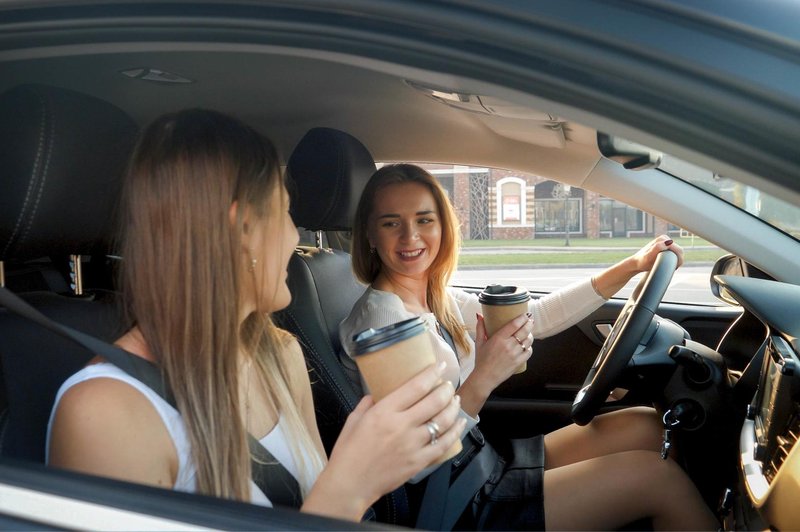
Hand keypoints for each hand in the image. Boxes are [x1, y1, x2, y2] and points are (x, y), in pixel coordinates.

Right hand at [308, 362, 464, 519]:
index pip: (416, 387)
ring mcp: (413, 445)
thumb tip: (377, 394)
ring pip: (442, 421)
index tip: (439, 366)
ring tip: (455, 400)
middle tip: (448, 385)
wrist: (350, 484)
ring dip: (453, 408)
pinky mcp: (419, 461)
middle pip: (434, 402)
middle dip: (445, 390)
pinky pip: (443, 445)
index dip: (431, 374)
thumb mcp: (353, 420)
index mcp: (384, 412)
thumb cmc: (348, 452)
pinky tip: (460, 424)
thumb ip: (367, 403)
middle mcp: (402, 425)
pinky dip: (455, 432)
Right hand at [471, 312, 532, 393]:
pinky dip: (529, 347)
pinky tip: (527, 345)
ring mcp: (515, 354)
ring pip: (528, 341)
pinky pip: (529, 352)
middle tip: (530, 320)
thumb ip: (480, 328)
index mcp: (498, 339)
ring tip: (528, 332)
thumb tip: (480, 316)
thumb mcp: (479, 343)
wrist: (485, 377)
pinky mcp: (518, 362)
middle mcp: (508, 345)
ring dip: (530, 335)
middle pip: (524, 331)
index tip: (525, 314)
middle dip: (529, 323)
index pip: (514, 324)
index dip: (522, 318)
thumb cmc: (481, 360)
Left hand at [628, 235, 683, 271]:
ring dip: (677, 260)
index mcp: (663, 239)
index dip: (678, 260)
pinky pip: (675, 253)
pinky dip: (675, 260)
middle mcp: (665, 238)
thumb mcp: (648, 256)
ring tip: (670, 267)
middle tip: (672, 268)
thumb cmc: (642, 261)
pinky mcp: (665, 247)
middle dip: (678, 260)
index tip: (674, 268)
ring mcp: (665, 242)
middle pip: (680, 251)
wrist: (636, 263)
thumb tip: (668, 242)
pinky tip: (670, 265)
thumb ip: (657, 248)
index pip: (678, 250)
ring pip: (678, 253)